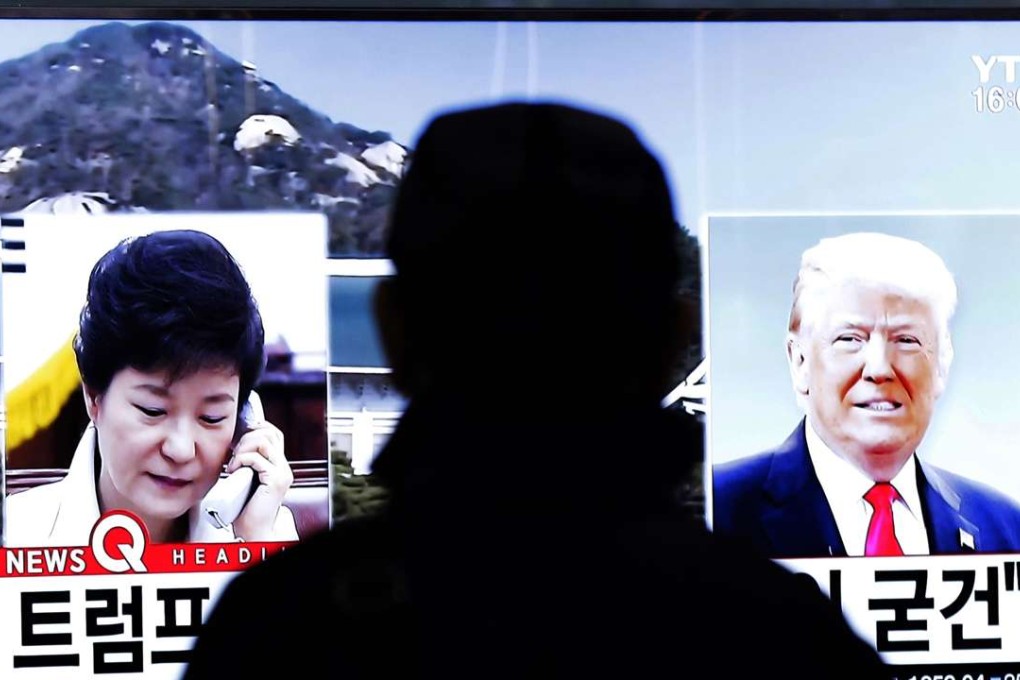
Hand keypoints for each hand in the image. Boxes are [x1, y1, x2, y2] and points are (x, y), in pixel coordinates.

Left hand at [226, 419, 292, 541]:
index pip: (274, 434)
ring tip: (234, 463)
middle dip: (246, 437)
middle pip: (269, 433)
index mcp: (279, 466)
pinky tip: (233, 471)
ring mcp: (282, 473)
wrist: (252, 531)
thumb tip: (237, 445)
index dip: (258, 427)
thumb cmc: (245, 509)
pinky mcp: (275, 480)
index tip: (240, 435)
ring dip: (242, 448)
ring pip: (263, 441)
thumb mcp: (247, 478)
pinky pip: (256, 458)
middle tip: (234, 454)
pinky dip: (240, 460)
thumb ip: (248, 463)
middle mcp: (284, 467)